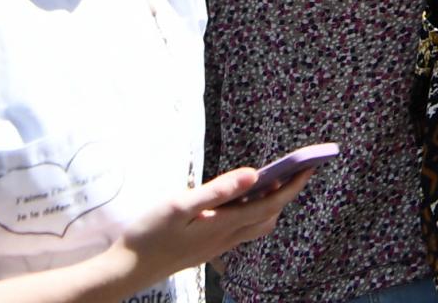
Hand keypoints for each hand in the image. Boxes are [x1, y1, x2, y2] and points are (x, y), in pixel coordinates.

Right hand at [116, 166, 311, 287]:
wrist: (126, 271)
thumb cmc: (148, 235)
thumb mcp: (179, 206)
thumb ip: (218, 191)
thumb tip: (254, 175)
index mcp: (223, 225)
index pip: (270, 204)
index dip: (293, 185)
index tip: (310, 166)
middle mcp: (226, 238)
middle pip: (268, 216)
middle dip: (285, 194)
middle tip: (293, 169)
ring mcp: (217, 246)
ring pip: (256, 226)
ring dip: (268, 204)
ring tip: (268, 181)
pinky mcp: (207, 249)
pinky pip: (240, 230)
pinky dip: (250, 213)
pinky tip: (238, 202)